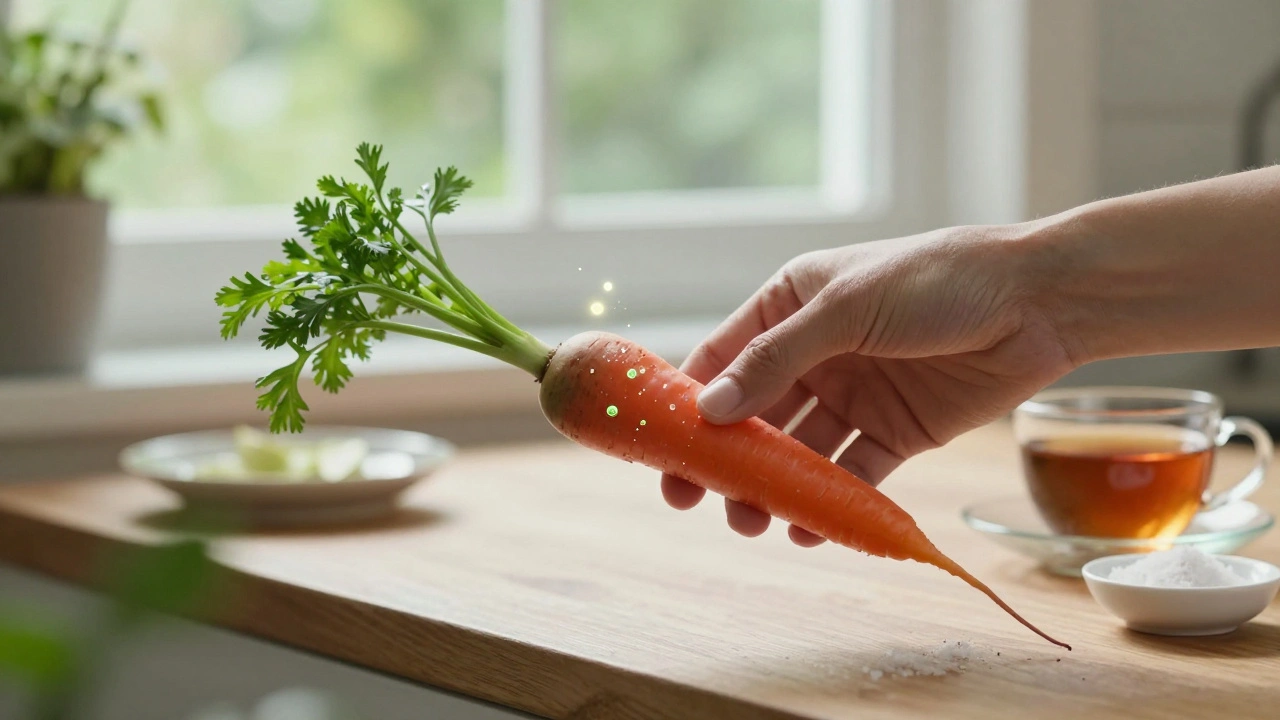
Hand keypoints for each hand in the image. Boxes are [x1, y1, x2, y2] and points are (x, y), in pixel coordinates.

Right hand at [661, 225, 1076, 544]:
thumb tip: (711, 410)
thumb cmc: (938, 279)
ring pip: (798, 451)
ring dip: (773, 486)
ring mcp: (855, 393)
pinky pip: (852, 472)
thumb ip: (778, 358)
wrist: (1039, 301)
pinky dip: (831, 501)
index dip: (688, 402)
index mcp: (792, 304)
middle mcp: (816, 351)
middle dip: (726, 457)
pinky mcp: (896, 431)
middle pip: (755, 413)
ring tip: (753, 522)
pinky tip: (811, 527)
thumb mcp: (847, 307)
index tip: (661, 447)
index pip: (724, 358)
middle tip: (696, 500)